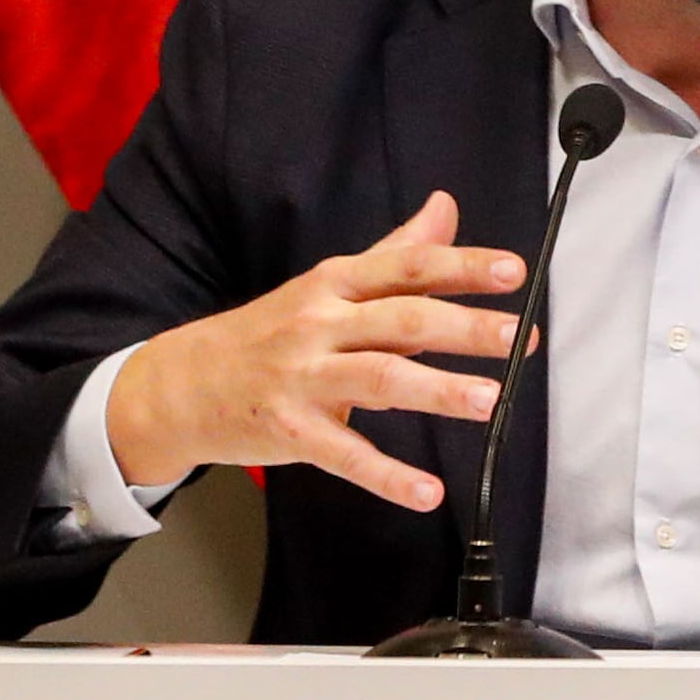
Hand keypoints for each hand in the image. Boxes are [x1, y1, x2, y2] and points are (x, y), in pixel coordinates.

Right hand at [99, 190, 522, 511]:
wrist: (178, 385)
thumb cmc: (268, 332)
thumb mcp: (326, 284)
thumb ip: (394, 253)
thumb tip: (446, 207)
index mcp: (334, 283)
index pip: (407, 267)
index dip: (462, 265)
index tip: (513, 272)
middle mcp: (318, 325)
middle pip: (401, 320)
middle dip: (465, 329)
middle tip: (520, 339)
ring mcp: (302, 379)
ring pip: (378, 380)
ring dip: (438, 391)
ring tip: (490, 402)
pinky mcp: (288, 432)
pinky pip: (344, 456)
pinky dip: (387, 476)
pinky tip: (427, 491)